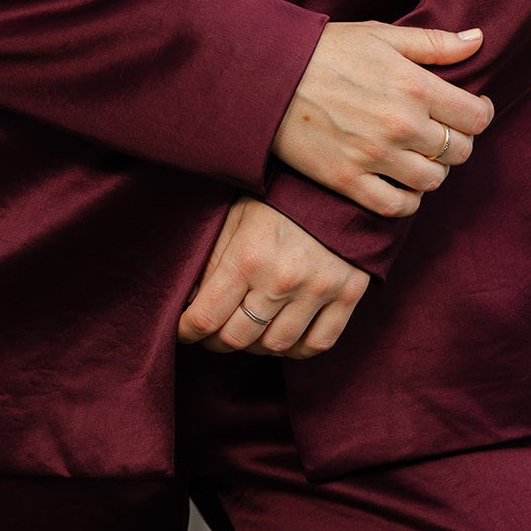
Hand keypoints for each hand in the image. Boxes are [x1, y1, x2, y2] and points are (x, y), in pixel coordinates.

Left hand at [177, 195, 368, 359]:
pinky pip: (318, 344)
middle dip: (216, 341)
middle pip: (237, 338)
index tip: (182, 331)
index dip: (186, 330)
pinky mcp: (348, 294)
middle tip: (212, 333)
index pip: (205, 316)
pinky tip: (283, 335)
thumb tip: (189, 299)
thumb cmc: (278, 197)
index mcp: (248, 256)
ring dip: (255, 345)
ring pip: (276, 345)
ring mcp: (318, 290)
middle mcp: (282, 279)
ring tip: (248, 330)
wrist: (337, 182)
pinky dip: (296, 348)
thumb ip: (211, 260)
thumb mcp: (236, 217)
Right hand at [271, 21, 495, 217]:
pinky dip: (406, 200)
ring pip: (433, 181)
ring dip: (432, 170)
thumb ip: (433, 43)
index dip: (479, 114)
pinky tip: (398, 182)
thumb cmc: (323, 50)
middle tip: (439, 131)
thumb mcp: (380, 36)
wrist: (266, 77)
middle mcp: (402, 125)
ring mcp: (376, 157)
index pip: (476, 117)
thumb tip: (478, 39)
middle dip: (456, 141)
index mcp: (414, 86)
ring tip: (417, 155)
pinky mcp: (349, 181)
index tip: (470, 110)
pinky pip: (397, 206)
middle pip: (459, 151)